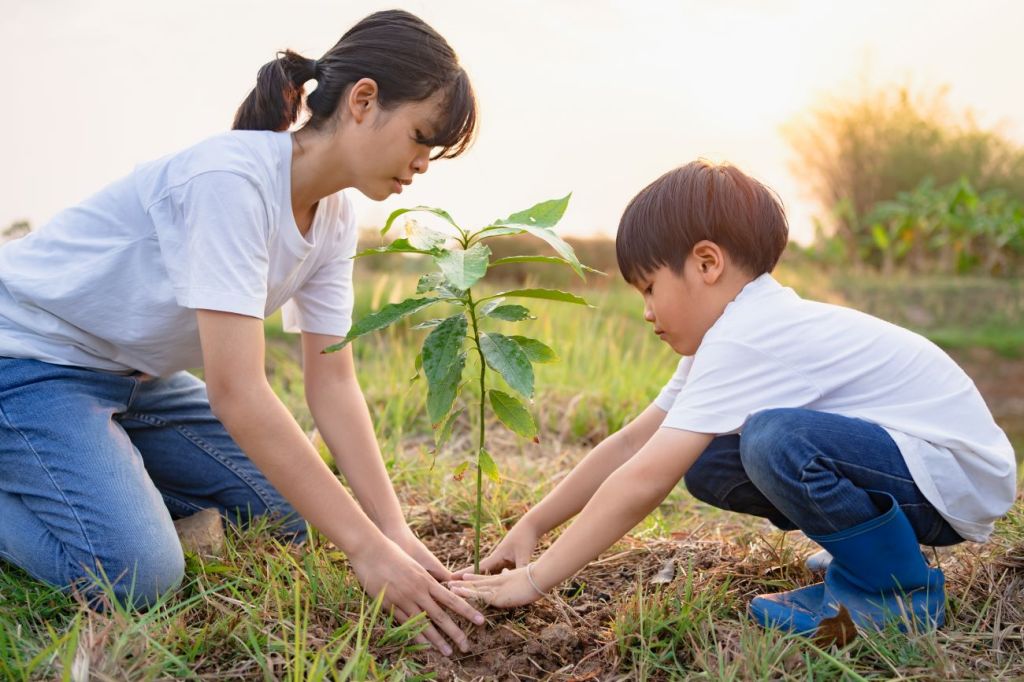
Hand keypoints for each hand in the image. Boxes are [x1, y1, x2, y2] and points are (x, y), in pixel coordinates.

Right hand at [348, 536, 484, 655]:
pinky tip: (423, 645)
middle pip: (440, 616)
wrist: (371, 548)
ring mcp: (402, 599)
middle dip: (455, 632)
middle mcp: (417, 591)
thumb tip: (449, 583)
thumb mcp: (418, 563)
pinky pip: (403, 623)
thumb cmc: (396, 551)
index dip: (467, 611)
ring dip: (436, 640)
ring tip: (448, 652)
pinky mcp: (388, 604)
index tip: (480, 621)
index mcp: (426, 580)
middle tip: (466, 646)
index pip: (451, 599)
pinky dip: (415, 635)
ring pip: (423, 624)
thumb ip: (432, 575)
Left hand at [448, 566, 544, 608]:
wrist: (541, 576)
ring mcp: (497, 588)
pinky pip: (479, 595)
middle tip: (451, 582)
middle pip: (477, 581)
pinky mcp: (497, 595)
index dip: (474, 579)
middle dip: (464, 583)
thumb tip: (509, 573)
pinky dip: (468, 594)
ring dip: (462, 588)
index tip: (464, 579)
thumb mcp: (526, 578)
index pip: (486, 579)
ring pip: (475, 587)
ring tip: (449, 585)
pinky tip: (458, 592)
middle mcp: (498, 582)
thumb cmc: (539, 578)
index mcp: (505, 579)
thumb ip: (515, 577)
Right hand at [454, 519, 538, 576]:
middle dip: (465, 578)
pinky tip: (488, 581)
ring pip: (487, 572)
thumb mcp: (523, 555)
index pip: (477, 568)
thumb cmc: (526, 538)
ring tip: (465, 585)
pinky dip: (491, 576)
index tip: (450, 578)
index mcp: (496, 556)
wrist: (531, 525)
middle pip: (478, 571)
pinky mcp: (508, 558)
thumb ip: (519, 568)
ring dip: (477, 578)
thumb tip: (518, 581)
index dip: (464, 574)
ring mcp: (501, 558)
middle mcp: (496, 558)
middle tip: (451, 584)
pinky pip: (497, 570)